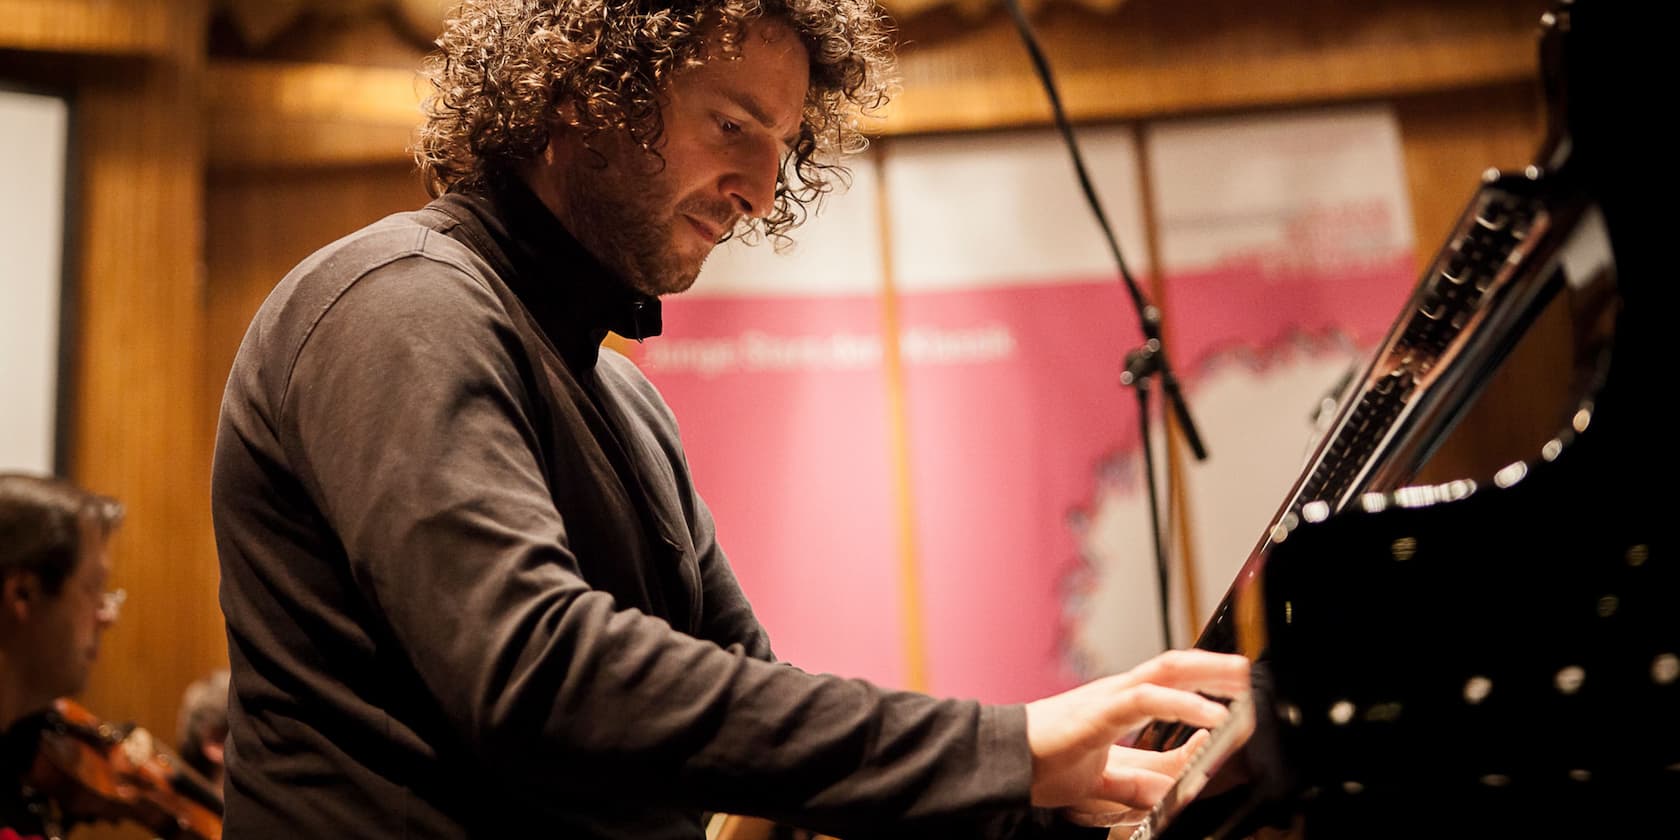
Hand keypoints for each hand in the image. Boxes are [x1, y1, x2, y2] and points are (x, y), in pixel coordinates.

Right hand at [1023, 649, 1249, 810]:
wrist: (1002, 761)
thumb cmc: (1042, 765)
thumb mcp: (1105, 782)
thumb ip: (1141, 783)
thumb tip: (1179, 788)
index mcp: (1118, 705)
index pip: (1170, 686)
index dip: (1206, 688)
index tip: (1238, 698)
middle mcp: (1117, 693)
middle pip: (1176, 666)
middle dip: (1216, 666)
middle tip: (1252, 671)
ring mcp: (1108, 697)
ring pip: (1167, 670)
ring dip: (1210, 672)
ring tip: (1243, 680)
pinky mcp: (1099, 711)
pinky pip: (1147, 699)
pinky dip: (1184, 705)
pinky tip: (1212, 717)